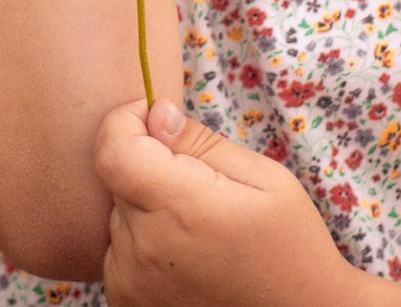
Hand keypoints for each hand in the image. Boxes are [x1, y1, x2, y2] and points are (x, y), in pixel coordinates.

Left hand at [93, 98, 365, 306]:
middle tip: (198, 186)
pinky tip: (184, 254)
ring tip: (197, 229)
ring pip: (118, 214)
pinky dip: (142, 242)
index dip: (123, 123)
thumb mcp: (266, 179)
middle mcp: (147, 250)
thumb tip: (155, 113)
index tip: (151, 121)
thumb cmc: (288, 245)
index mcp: (183, 210)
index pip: (112, 151)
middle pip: (118, 180)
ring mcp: (132, 282)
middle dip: (148, 167)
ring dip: (145, 208)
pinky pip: (118, 249)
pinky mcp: (126, 301)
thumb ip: (201, 142)